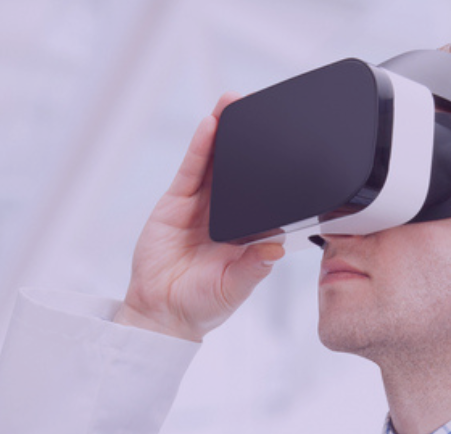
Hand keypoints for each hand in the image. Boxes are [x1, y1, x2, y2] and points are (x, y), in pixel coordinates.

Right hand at [116, 94, 285, 341]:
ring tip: (233, 104)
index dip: (274, 171)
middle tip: (262, 107)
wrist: (161, 312)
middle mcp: (226, 215)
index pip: (265, 195)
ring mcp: (201, 206)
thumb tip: (276, 250)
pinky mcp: (176, 203)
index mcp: (248, 233)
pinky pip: (190, 171)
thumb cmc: (202, 305)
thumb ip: (253, 269)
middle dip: (250, 140)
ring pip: (216, 162)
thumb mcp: (233, 289)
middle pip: (241, 170)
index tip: (288, 147)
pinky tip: (210, 126)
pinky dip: (200, 148)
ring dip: (225, 134)